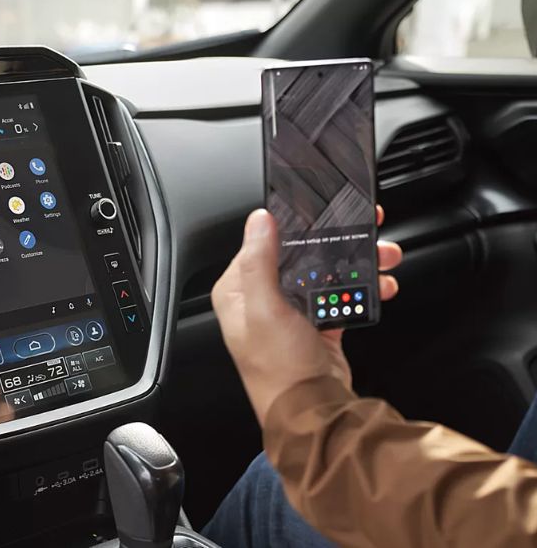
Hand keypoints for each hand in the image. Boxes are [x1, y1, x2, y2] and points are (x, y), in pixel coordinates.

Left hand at [211, 206, 401, 426]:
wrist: (314, 414)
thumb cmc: (279, 369)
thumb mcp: (265, 310)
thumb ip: (260, 263)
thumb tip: (258, 221)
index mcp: (239, 292)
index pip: (262, 243)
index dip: (293, 224)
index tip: (323, 209)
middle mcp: (261, 300)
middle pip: (300, 254)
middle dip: (336, 241)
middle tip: (366, 229)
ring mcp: (291, 314)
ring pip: (325, 272)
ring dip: (357, 262)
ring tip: (384, 256)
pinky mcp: (317, 326)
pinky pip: (341, 296)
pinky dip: (362, 288)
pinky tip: (381, 284)